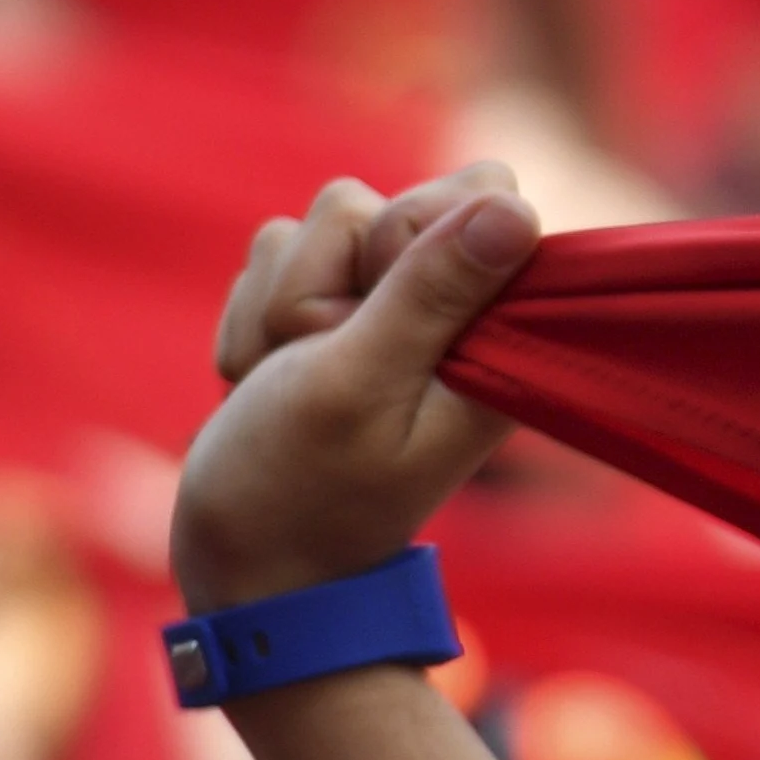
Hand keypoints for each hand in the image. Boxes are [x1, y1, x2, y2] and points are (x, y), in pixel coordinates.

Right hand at [172, 164, 541, 611]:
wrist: (243, 569)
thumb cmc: (301, 492)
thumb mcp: (361, 386)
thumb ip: (431, 291)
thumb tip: (516, 210)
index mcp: (493, 328)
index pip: (481, 190)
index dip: (414, 234)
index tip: (377, 314)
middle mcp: (449, 310)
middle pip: (383, 199)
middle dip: (327, 275)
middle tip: (321, 361)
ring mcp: (382, 308)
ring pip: (315, 225)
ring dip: (279, 305)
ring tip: (291, 382)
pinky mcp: (324, 315)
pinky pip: (271, 257)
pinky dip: (252, 320)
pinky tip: (264, 381)